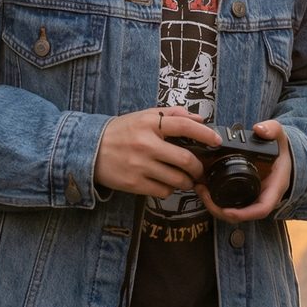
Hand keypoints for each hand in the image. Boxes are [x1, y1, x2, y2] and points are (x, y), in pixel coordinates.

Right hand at [94, 108, 220, 198]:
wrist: (89, 149)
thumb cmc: (120, 132)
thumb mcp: (143, 116)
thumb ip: (171, 114)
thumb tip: (199, 120)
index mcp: (149, 123)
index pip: (184, 126)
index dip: (205, 134)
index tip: (217, 141)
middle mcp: (145, 144)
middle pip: (185, 160)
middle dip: (198, 168)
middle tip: (199, 169)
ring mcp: (140, 165)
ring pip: (177, 180)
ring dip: (186, 181)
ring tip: (184, 178)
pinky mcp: (134, 183)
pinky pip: (163, 191)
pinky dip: (169, 189)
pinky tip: (165, 183)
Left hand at [196, 120, 291, 223]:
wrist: (281, 157)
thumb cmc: (280, 149)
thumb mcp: (279, 136)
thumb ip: (272, 129)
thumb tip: (259, 129)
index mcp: (274, 188)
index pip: (261, 208)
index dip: (244, 213)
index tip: (227, 210)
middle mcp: (263, 198)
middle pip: (243, 215)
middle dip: (221, 210)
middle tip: (204, 194)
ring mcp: (253, 199)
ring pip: (234, 212)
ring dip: (215, 206)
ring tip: (200, 189)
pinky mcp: (244, 196)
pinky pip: (230, 204)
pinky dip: (216, 200)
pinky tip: (204, 188)